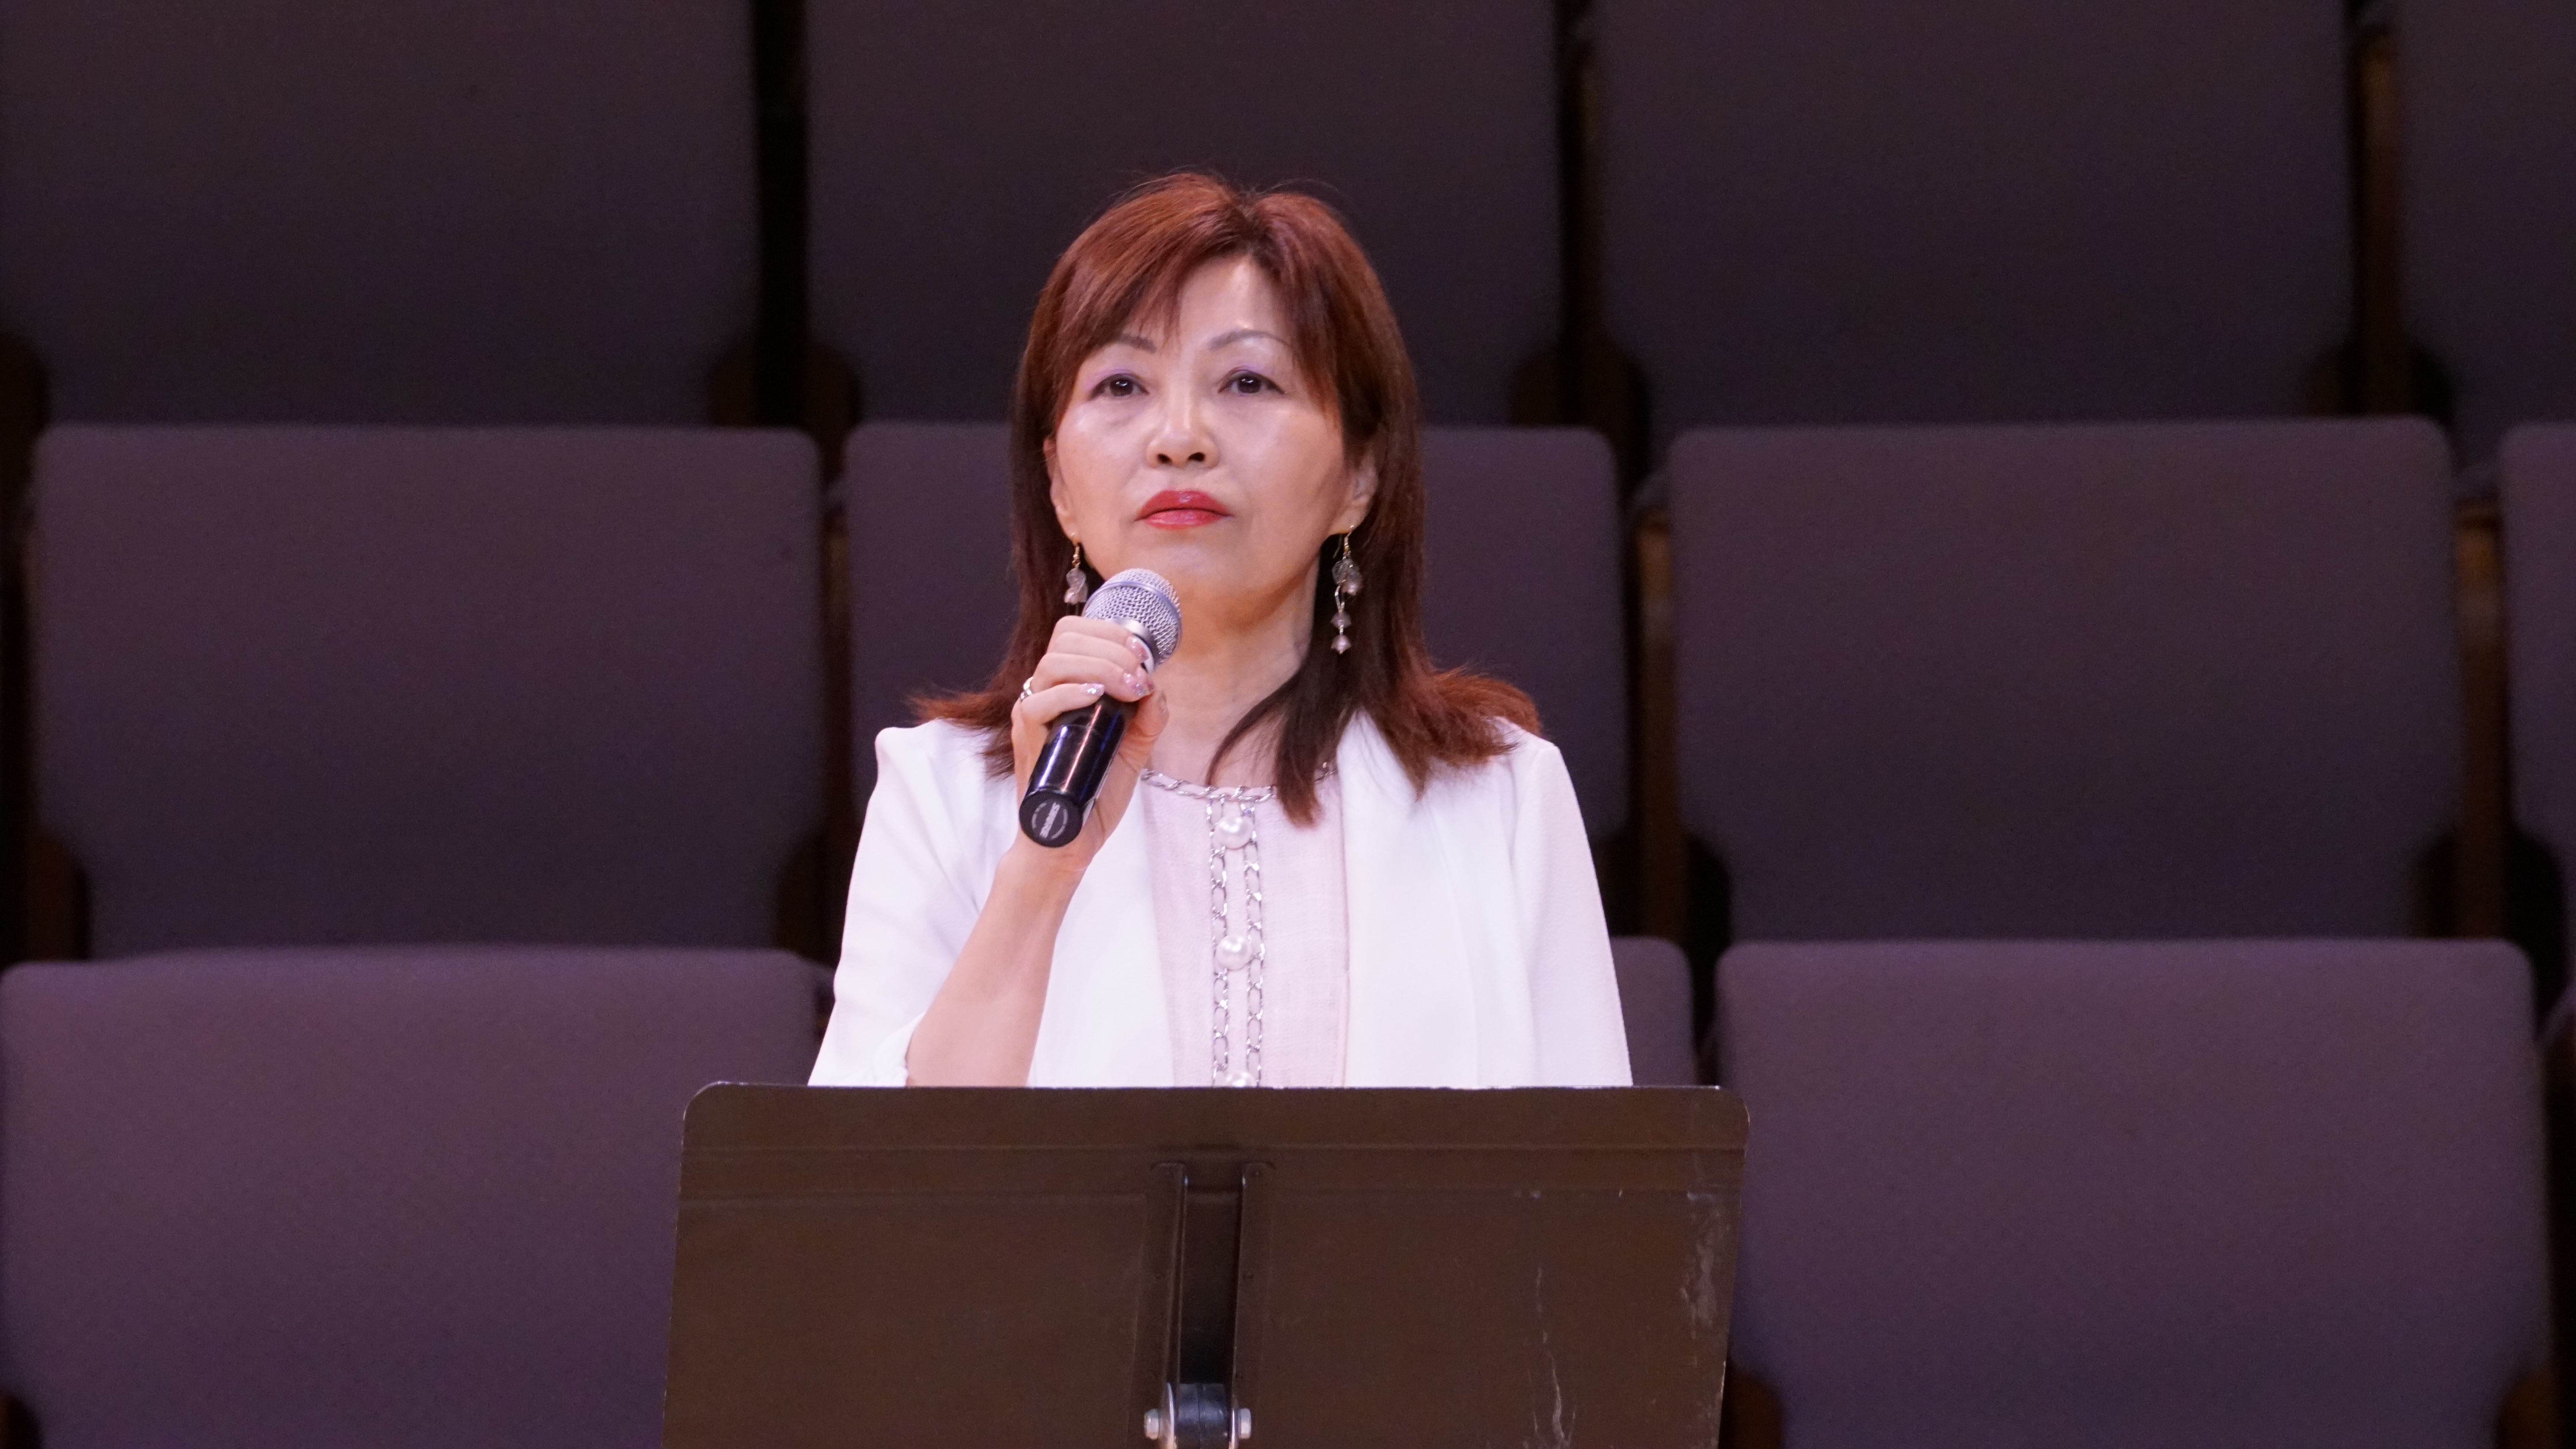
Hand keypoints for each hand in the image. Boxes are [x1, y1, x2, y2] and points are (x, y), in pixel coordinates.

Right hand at [1007, 614, 1168, 875]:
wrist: (1070, 840)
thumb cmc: (1095, 793)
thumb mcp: (1134, 750)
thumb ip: (1147, 718)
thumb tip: (1156, 687)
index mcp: (1066, 688)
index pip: (1075, 634)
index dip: (1110, 632)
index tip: (1143, 654)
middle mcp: (1045, 695)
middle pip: (1064, 639)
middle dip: (1110, 645)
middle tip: (1140, 670)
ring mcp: (1032, 717)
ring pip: (1052, 665)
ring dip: (1098, 666)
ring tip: (1129, 686)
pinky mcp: (1026, 742)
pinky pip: (1037, 704)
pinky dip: (1069, 694)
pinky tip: (1097, 698)